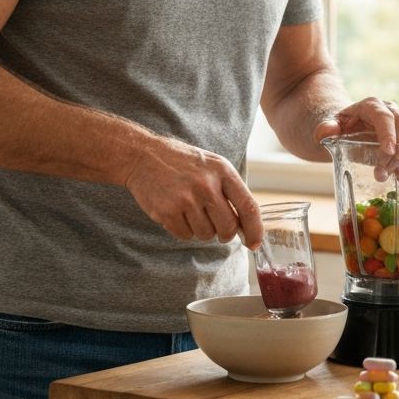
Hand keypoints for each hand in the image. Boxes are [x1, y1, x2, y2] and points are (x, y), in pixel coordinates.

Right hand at [124, 138, 263, 249]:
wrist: (143, 156)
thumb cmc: (182, 162)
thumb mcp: (212, 165)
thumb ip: (230, 190)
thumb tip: (246, 225)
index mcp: (222, 171)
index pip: (248, 207)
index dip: (255, 230)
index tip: (254, 243)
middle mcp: (206, 185)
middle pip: (228, 228)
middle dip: (225, 234)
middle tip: (217, 227)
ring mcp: (186, 199)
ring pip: (206, 234)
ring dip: (201, 230)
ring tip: (191, 210)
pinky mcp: (168, 212)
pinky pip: (186, 236)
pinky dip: (183, 230)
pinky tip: (177, 212)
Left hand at [314, 97, 398, 181]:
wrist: (349, 129)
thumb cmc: (340, 127)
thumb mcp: (329, 126)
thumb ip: (325, 128)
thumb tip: (329, 130)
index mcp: (371, 106)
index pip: (384, 117)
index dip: (389, 134)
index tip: (388, 153)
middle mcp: (391, 111)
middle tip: (388, 169)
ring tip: (396, 176)